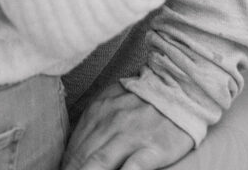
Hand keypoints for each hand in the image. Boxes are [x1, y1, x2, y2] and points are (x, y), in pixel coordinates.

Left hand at [62, 84, 193, 169]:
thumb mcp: (114, 100)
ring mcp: (132, 136)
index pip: (73, 148)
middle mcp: (111, 123)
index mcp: (98, 112)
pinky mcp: (153, 148)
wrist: (181, 86)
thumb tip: (74, 147)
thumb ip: (94, 121)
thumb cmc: (145, 98)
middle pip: (82, 159)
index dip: (65, 167)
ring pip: (100, 164)